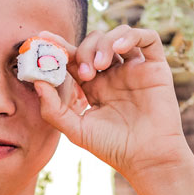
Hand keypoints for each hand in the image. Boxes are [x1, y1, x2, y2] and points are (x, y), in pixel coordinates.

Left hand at [33, 26, 192, 178]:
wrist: (147, 159)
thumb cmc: (113, 148)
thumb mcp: (76, 130)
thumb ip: (53, 109)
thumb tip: (37, 82)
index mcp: (94, 86)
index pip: (74, 58)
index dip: (59, 46)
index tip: (42, 38)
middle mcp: (113, 74)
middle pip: (94, 43)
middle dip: (84, 51)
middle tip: (85, 73)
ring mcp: (134, 69)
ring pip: (117, 36)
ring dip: (104, 44)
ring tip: (100, 66)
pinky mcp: (156, 67)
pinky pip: (147, 38)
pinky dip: (131, 35)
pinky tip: (120, 47)